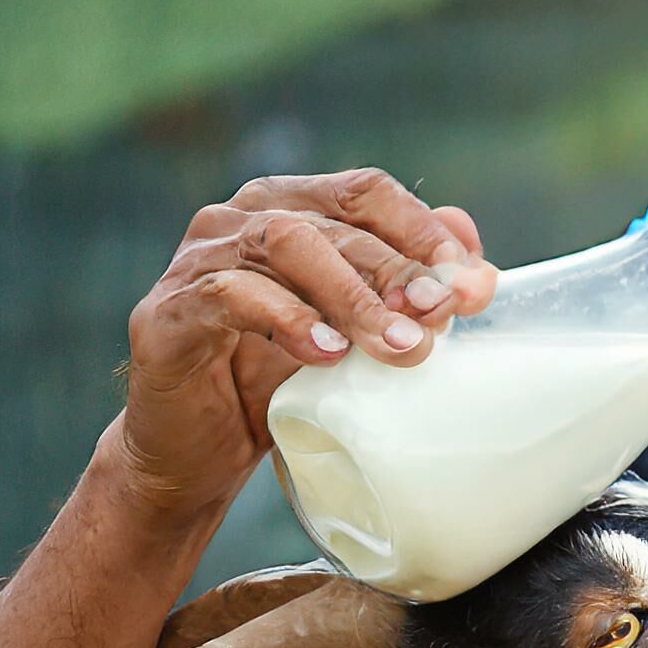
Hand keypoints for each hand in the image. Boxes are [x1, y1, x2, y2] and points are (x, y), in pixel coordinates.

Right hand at [106, 169, 498, 517]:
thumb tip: (481, 272)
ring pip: (287, 245)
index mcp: (290, 208)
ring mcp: (197, 259)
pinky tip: (327, 355)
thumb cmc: (278, 384)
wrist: (194, 454)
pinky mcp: (167, 311)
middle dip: (400, 270)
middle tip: (443, 318)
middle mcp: (240, 219)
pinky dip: (288, 319)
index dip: (422, 229)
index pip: (365, 193)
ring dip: (354, 296)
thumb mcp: (356, 338)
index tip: (469, 283)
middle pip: (334, 223)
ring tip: (399, 346)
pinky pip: (230, 295)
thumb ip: (408, 298)